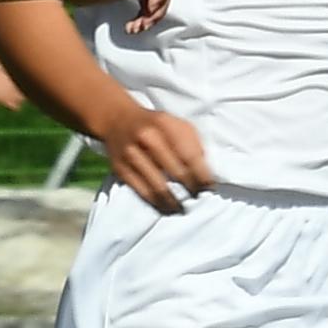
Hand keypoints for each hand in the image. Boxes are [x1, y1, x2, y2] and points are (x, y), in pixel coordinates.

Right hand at [93, 103, 213, 212]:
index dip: (202, 176)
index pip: (190, 155)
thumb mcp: (177, 124)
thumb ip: (192, 144)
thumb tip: (204, 172)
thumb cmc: (155, 125)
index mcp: (165, 124)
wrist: (118, 120)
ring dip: (174, 202)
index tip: (209, 188)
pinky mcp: (121, 169)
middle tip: (198, 197)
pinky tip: (166, 206)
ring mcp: (132, 154)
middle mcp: (148, 138)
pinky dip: (156, 202)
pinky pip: (142, 192)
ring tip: (183, 208)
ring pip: (158, 187)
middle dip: (191, 189)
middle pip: (176, 173)